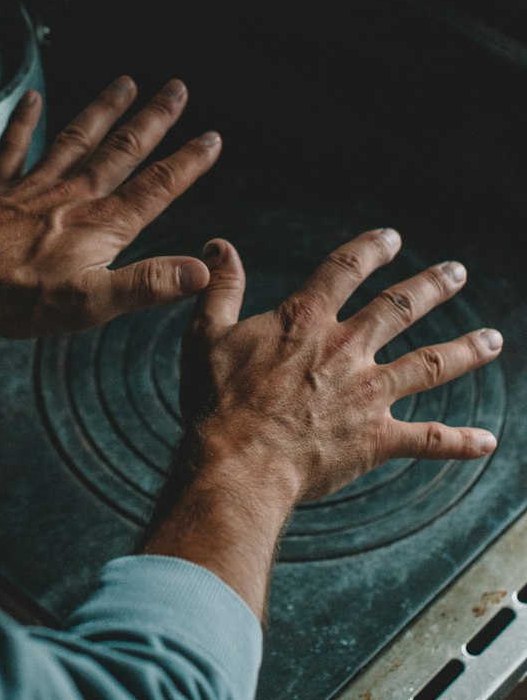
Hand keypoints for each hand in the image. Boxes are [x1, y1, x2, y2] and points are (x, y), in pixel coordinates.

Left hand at [0, 76, 222, 336]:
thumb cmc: (18, 296)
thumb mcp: (93, 302)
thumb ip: (148, 283)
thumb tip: (201, 270)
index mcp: (101, 225)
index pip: (156, 187)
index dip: (187, 163)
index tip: (211, 139)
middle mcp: (73, 195)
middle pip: (122, 150)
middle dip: (153, 119)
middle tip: (176, 89)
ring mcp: (35, 187)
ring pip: (77, 138)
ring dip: (103, 109)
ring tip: (125, 82)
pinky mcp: (0, 189)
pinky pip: (15, 147)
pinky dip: (25, 121)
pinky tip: (34, 98)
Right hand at [182, 227, 500, 502]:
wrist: (237, 462)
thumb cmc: (216, 401)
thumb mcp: (206, 334)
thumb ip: (220, 288)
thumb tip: (218, 247)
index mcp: (305, 320)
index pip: (344, 269)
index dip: (370, 249)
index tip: (391, 237)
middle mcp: (345, 349)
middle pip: (399, 307)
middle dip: (432, 286)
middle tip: (457, 272)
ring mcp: (366, 394)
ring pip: (428, 365)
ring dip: (465, 350)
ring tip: (494, 338)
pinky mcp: (375, 439)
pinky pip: (428, 439)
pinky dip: (459, 441)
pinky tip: (488, 441)